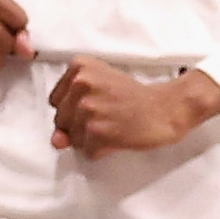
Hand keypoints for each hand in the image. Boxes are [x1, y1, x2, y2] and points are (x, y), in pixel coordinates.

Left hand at [50, 58, 215, 159]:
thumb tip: (56, 140)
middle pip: (61, 121)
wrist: (164, 108)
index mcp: (79, 67)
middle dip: (80, 125)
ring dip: (92, 139)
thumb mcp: (98, 91)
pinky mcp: (97, 131)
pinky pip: (88, 152)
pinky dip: (102, 150)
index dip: (74, 109)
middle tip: (108, 115)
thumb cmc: (133, 98)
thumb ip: (70, 112)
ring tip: (113, 124)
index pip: (55, 101)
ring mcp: (88, 108)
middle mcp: (81, 84)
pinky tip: (118, 136)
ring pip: (74, 139)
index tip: (97, 103)